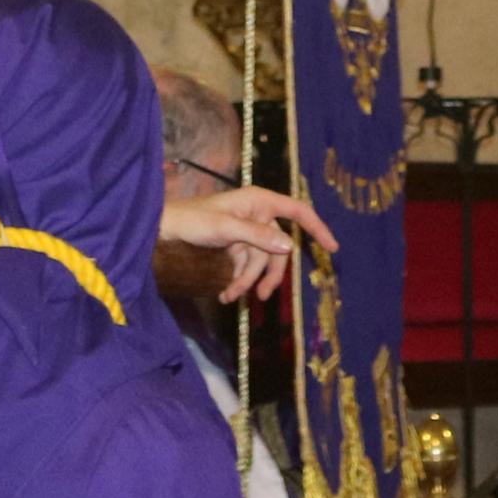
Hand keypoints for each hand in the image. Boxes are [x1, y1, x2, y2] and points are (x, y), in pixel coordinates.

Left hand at [160, 183, 340, 302]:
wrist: (166, 227)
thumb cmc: (193, 219)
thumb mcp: (225, 228)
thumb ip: (257, 236)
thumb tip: (289, 247)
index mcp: (259, 200)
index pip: (298, 211)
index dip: (317, 228)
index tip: (332, 248)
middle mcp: (258, 213)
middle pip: (278, 247)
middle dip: (269, 272)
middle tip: (261, 295)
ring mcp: (248, 230)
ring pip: (261, 261)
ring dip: (248, 281)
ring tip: (231, 296)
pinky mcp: (237, 243)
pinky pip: (247, 265)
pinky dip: (240, 280)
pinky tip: (226, 296)